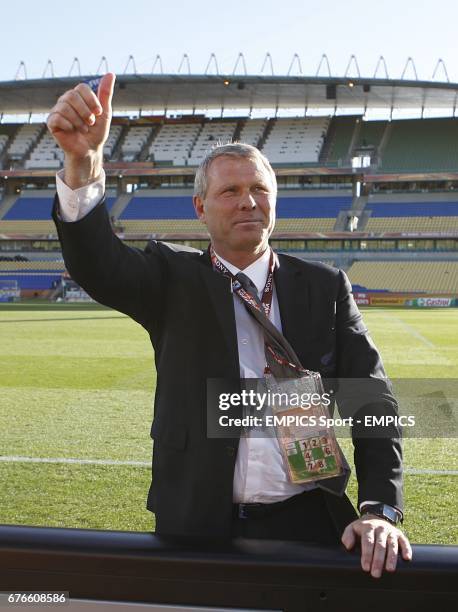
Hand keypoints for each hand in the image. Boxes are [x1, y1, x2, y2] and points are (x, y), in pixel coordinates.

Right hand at [47, 73, 115, 187]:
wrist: (89, 150)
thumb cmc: (97, 132)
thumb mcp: (104, 112)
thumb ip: (105, 93)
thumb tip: (110, 74)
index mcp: (79, 96)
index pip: (82, 87)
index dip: (92, 100)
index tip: (98, 113)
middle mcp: (66, 100)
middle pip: (72, 95)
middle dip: (85, 111)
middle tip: (91, 123)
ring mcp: (58, 110)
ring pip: (64, 107)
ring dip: (78, 121)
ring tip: (84, 129)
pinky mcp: (51, 122)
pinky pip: (57, 118)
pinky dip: (68, 126)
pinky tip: (72, 131)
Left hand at [341, 514, 411, 577]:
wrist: (375, 517)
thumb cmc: (362, 529)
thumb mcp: (352, 528)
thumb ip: (347, 536)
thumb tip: (348, 546)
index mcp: (368, 527)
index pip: (368, 541)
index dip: (367, 555)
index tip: (366, 567)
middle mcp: (380, 528)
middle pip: (380, 545)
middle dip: (378, 560)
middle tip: (376, 574)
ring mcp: (391, 531)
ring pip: (392, 544)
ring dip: (392, 558)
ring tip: (390, 569)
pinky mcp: (399, 534)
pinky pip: (404, 541)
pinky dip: (406, 549)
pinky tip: (407, 558)